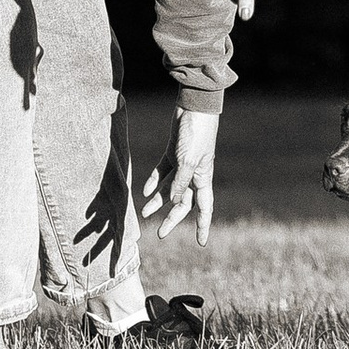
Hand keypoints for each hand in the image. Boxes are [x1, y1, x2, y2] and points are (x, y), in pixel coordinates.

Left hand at [138, 108, 220, 242]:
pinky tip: (144, 191)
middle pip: (183, 202)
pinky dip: (153, 182)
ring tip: (145, 213)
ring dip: (159, 202)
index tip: (201, 242)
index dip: (203, 225)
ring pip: (170, 189)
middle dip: (173, 219)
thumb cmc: (196, 133)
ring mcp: (182, 163)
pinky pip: (162, 172)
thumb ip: (180, 182)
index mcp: (203, 177)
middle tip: (161, 234)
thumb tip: (173, 201)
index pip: (204, 208)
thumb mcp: (188, 161)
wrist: (193, 106)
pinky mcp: (172, 152)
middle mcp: (193, 173)